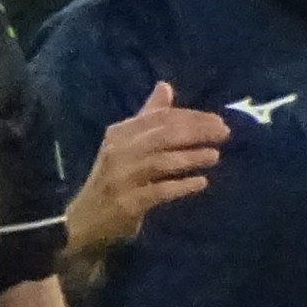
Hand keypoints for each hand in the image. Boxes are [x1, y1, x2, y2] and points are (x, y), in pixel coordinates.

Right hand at [64, 84, 226, 258]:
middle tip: (224, 134)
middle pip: (163, 136)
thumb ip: (148, 117)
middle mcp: (118, 153)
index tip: (217, 121)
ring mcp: (121, 178)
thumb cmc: (112, 179)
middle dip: (197, 132)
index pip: (159, 118)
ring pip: (161, 162)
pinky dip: (181, 186)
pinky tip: (201, 183)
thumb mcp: (125, 144)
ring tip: (215, 156)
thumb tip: (165, 87)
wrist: (82, 220)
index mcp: (119, 134)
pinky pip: (159, 191)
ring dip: (192, 157)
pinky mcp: (127, 203)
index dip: (191, 117)